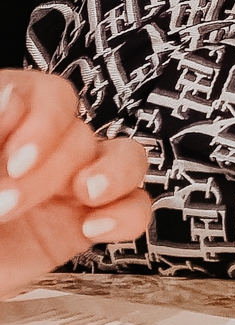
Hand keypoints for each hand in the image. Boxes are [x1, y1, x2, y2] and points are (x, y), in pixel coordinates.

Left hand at [0, 73, 152, 296]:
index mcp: (2, 119)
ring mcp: (63, 186)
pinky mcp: (78, 226)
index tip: (10, 158)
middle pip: (77, 132)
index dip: (38, 123)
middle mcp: (37, 148)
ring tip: (84, 195)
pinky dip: (125, 215)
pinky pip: (131, 209)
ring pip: (123, 157)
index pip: (45, 95)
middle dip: (46, 170)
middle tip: (5, 203)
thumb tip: (9, 99)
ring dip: (111, 172)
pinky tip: (96, 229)